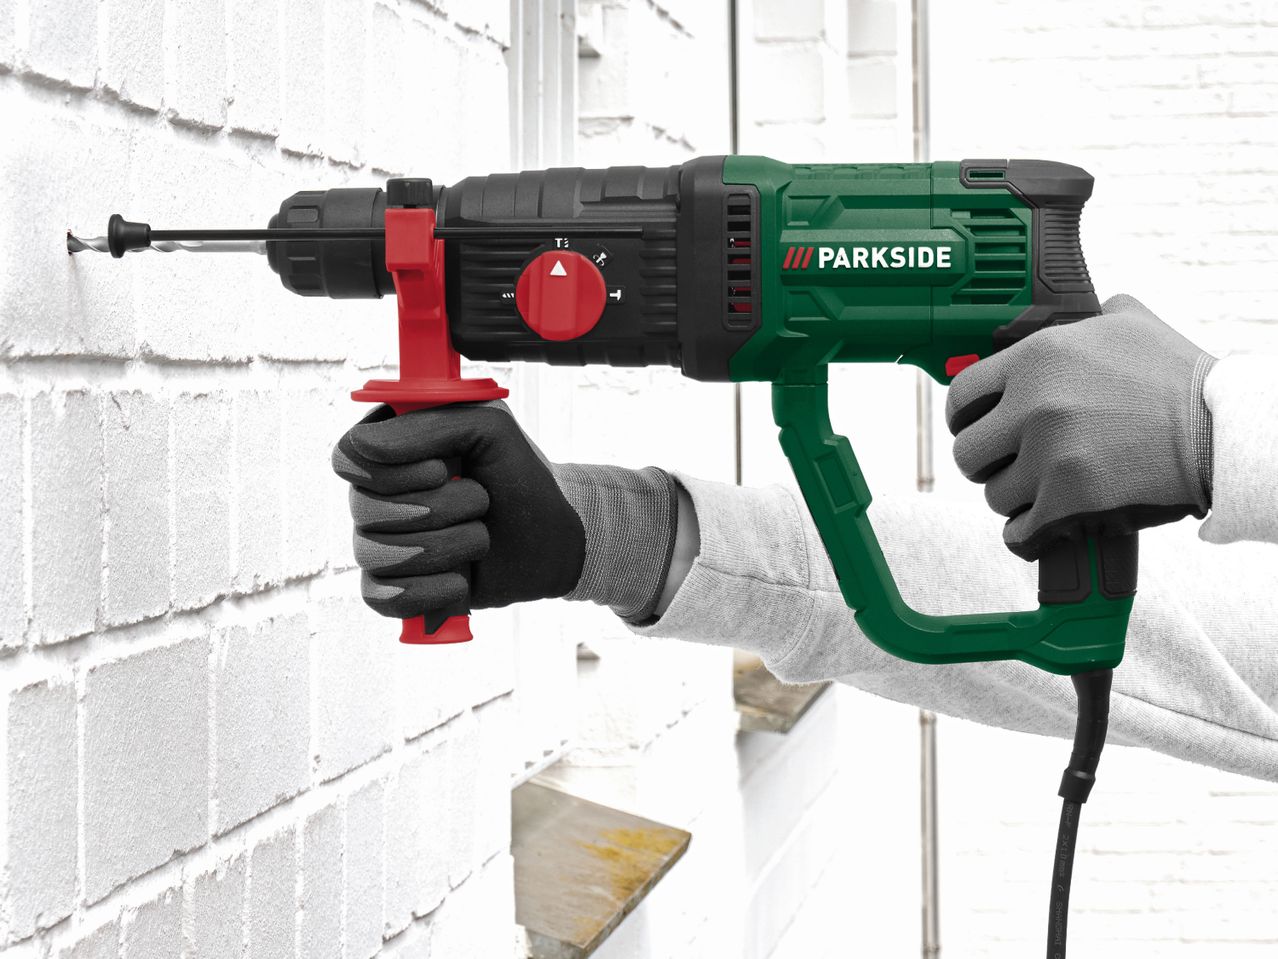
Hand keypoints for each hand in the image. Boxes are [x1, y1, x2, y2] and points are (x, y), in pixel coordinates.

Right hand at [331, 402, 679, 622]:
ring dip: (445, 548)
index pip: (351, 458)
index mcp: (391, 446)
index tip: (441, 469)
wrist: (552, 538)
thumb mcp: (490, 429)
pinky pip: (380, 597)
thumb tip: (364, 447)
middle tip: (479, 502)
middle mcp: (377, 493)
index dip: (394, 470)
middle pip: (364, 509)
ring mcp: (381, 542)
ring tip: (480, 539)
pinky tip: (460, 582)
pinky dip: (427, 592)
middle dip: (437, 510)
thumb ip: (431, 421)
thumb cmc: (520, 476)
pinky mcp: (394, 586)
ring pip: (376, 554)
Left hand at [944, 294, 1215, 560]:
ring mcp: (1048, 455)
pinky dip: (1026, 534)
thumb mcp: (1129, 324)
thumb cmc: (1178, 378)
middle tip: (1005, 464)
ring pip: (994, 494)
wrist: (1219, 431)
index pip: (961, 396)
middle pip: (967, 452)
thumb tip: (1092, 308)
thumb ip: (1092, 317)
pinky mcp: (1067, 499)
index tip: (971, 427)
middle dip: (984, 463)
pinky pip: (1019, 530)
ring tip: (1036, 491)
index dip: (963, 418)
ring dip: (1012, 498)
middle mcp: (1033, 405)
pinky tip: (1036, 526)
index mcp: (1036, 358)